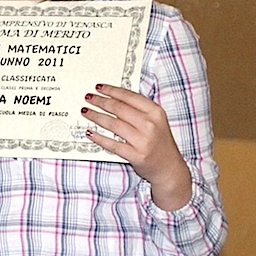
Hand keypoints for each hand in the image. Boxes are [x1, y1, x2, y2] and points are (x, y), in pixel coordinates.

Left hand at [83, 84, 192, 209]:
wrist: (169, 168)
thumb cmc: (159, 141)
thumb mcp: (156, 120)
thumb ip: (139, 108)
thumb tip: (112, 96)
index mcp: (155, 112)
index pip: (129, 96)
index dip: (111, 90)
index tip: (98, 87)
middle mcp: (150, 124)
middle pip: (118, 108)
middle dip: (100, 101)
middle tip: (88, 98)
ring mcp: (143, 141)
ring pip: (113, 124)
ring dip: (96, 116)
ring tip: (85, 111)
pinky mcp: (136, 155)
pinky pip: (112, 144)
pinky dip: (99, 137)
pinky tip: (89, 132)